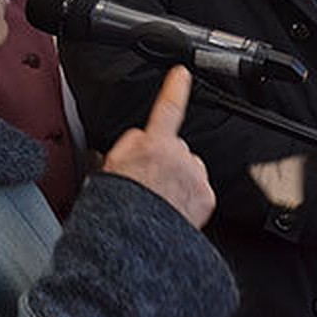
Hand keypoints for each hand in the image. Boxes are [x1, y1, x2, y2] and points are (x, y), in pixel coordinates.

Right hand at [102, 66, 215, 228]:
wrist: (136, 243)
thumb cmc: (120, 209)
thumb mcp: (110, 166)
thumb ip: (130, 145)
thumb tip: (140, 140)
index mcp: (153, 144)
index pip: (167, 108)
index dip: (175, 88)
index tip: (183, 74)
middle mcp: (178, 156)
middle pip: (174, 147)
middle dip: (165, 159)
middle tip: (148, 182)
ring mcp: (194, 177)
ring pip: (188, 169)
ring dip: (177, 178)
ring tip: (160, 200)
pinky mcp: (205, 197)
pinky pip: (198, 189)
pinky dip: (188, 197)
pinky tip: (172, 209)